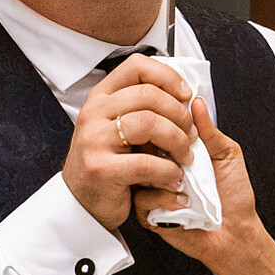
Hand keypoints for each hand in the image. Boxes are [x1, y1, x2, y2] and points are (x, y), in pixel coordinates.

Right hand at [64, 55, 196, 230]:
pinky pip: (147, 163)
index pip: (136, 67)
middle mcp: (94, 114)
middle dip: (180, 114)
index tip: (186, 94)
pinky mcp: (101, 169)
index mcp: (101, 98)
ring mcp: (95, 140)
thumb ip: (144, 109)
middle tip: (191, 135)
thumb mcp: (120, 129)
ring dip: (178, 142)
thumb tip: (187, 96)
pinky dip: (169, 172)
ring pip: (150, 124)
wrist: (82, 207)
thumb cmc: (109, 166)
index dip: (167, 76)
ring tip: (186, 158)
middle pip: (148, 95)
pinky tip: (174, 180)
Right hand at [134, 97, 271, 274]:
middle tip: (186, 154)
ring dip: (163, 171)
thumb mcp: (227, 154)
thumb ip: (210, 130)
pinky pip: (142, 198)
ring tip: (186, 179)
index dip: (166, 119)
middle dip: (163, 143)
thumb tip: (197, 101)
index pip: (158, 125)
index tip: (183, 122)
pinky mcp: (148, 212)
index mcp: (176, 150)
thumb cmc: (233, 195)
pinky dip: (164, 197)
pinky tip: (183, 201)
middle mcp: (160, 166)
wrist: (236, 232)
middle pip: (142, 142)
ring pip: (137, 169)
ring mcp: (151, 188)